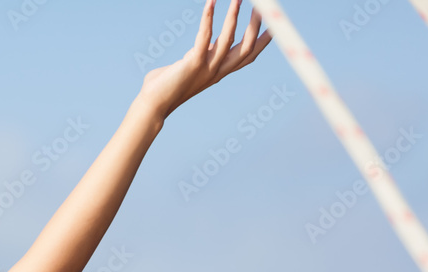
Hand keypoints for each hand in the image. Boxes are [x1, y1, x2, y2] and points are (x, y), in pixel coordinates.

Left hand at [138, 0, 272, 119]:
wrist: (151, 105)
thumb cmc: (164, 87)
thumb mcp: (189, 68)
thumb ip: (197, 56)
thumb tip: (199, 47)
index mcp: (218, 72)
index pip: (247, 56)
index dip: (263, 41)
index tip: (275, 26)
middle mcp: (217, 71)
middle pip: (246, 47)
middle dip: (256, 25)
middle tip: (263, 6)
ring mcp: (207, 68)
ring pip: (229, 38)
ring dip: (234, 16)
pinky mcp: (193, 63)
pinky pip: (205, 36)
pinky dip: (208, 18)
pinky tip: (211, 2)